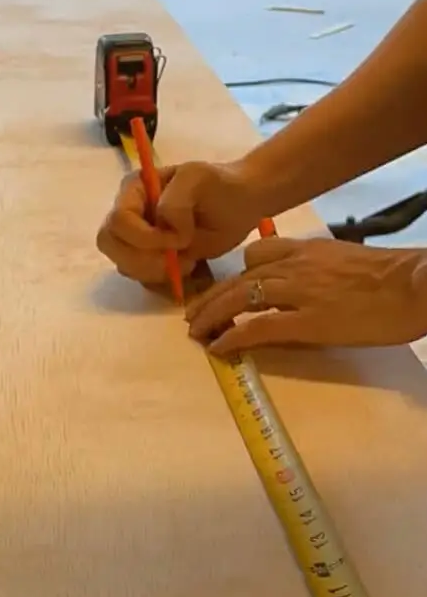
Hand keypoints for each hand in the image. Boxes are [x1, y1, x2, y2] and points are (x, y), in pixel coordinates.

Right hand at [96, 160, 264, 285]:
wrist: (241, 203)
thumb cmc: (221, 185)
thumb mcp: (198, 179)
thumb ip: (176, 201)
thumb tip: (167, 231)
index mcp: (134, 189)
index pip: (118, 220)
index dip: (143, 237)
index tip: (179, 238)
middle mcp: (128, 214)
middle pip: (110, 244)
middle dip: (142, 258)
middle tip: (176, 259)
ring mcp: (137, 239)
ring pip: (123, 265)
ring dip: (155, 270)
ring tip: (187, 260)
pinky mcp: (149, 259)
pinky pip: (140, 277)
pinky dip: (162, 278)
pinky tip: (185, 265)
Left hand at [187, 237, 426, 353]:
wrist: (416, 285)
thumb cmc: (393, 278)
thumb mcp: (349, 262)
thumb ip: (321, 270)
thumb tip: (307, 290)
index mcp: (307, 249)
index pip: (257, 253)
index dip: (235, 273)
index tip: (225, 288)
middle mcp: (295, 266)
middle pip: (238, 278)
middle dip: (211, 297)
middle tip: (193, 314)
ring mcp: (298, 292)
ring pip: (238, 298)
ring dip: (211, 315)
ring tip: (196, 332)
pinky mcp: (306, 322)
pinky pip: (257, 327)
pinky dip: (232, 336)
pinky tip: (218, 347)